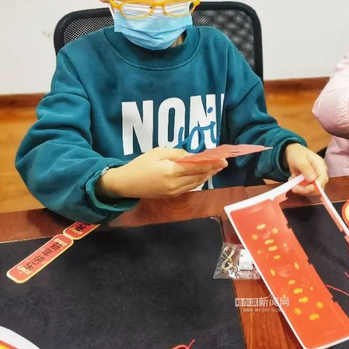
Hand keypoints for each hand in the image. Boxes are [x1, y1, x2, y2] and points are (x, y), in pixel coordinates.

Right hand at [97, 147, 226, 199]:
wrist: (125, 184)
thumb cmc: (140, 165)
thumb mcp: (157, 152)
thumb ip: (177, 154)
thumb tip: (192, 156)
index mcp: (171, 171)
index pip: (197, 167)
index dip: (212, 164)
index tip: (223, 159)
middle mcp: (175, 184)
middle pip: (199, 177)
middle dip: (212, 170)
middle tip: (223, 163)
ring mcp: (173, 192)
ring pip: (195, 183)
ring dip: (206, 176)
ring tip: (215, 168)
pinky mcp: (171, 196)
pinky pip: (189, 187)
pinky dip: (197, 180)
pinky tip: (201, 175)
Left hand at [284, 143, 328, 195]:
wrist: (293, 152)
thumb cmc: (297, 153)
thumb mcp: (300, 159)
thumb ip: (306, 168)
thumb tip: (312, 179)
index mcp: (320, 166)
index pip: (323, 180)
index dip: (315, 187)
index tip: (304, 189)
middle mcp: (320, 173)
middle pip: (318, 188)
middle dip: (305, 190)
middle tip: (293, 186)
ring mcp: (315, 178)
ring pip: (311, 190)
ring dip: (300, 188)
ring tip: (292, 179)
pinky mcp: (310, 182)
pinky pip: (306, 189)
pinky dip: (298, 187)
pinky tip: (293, 179)